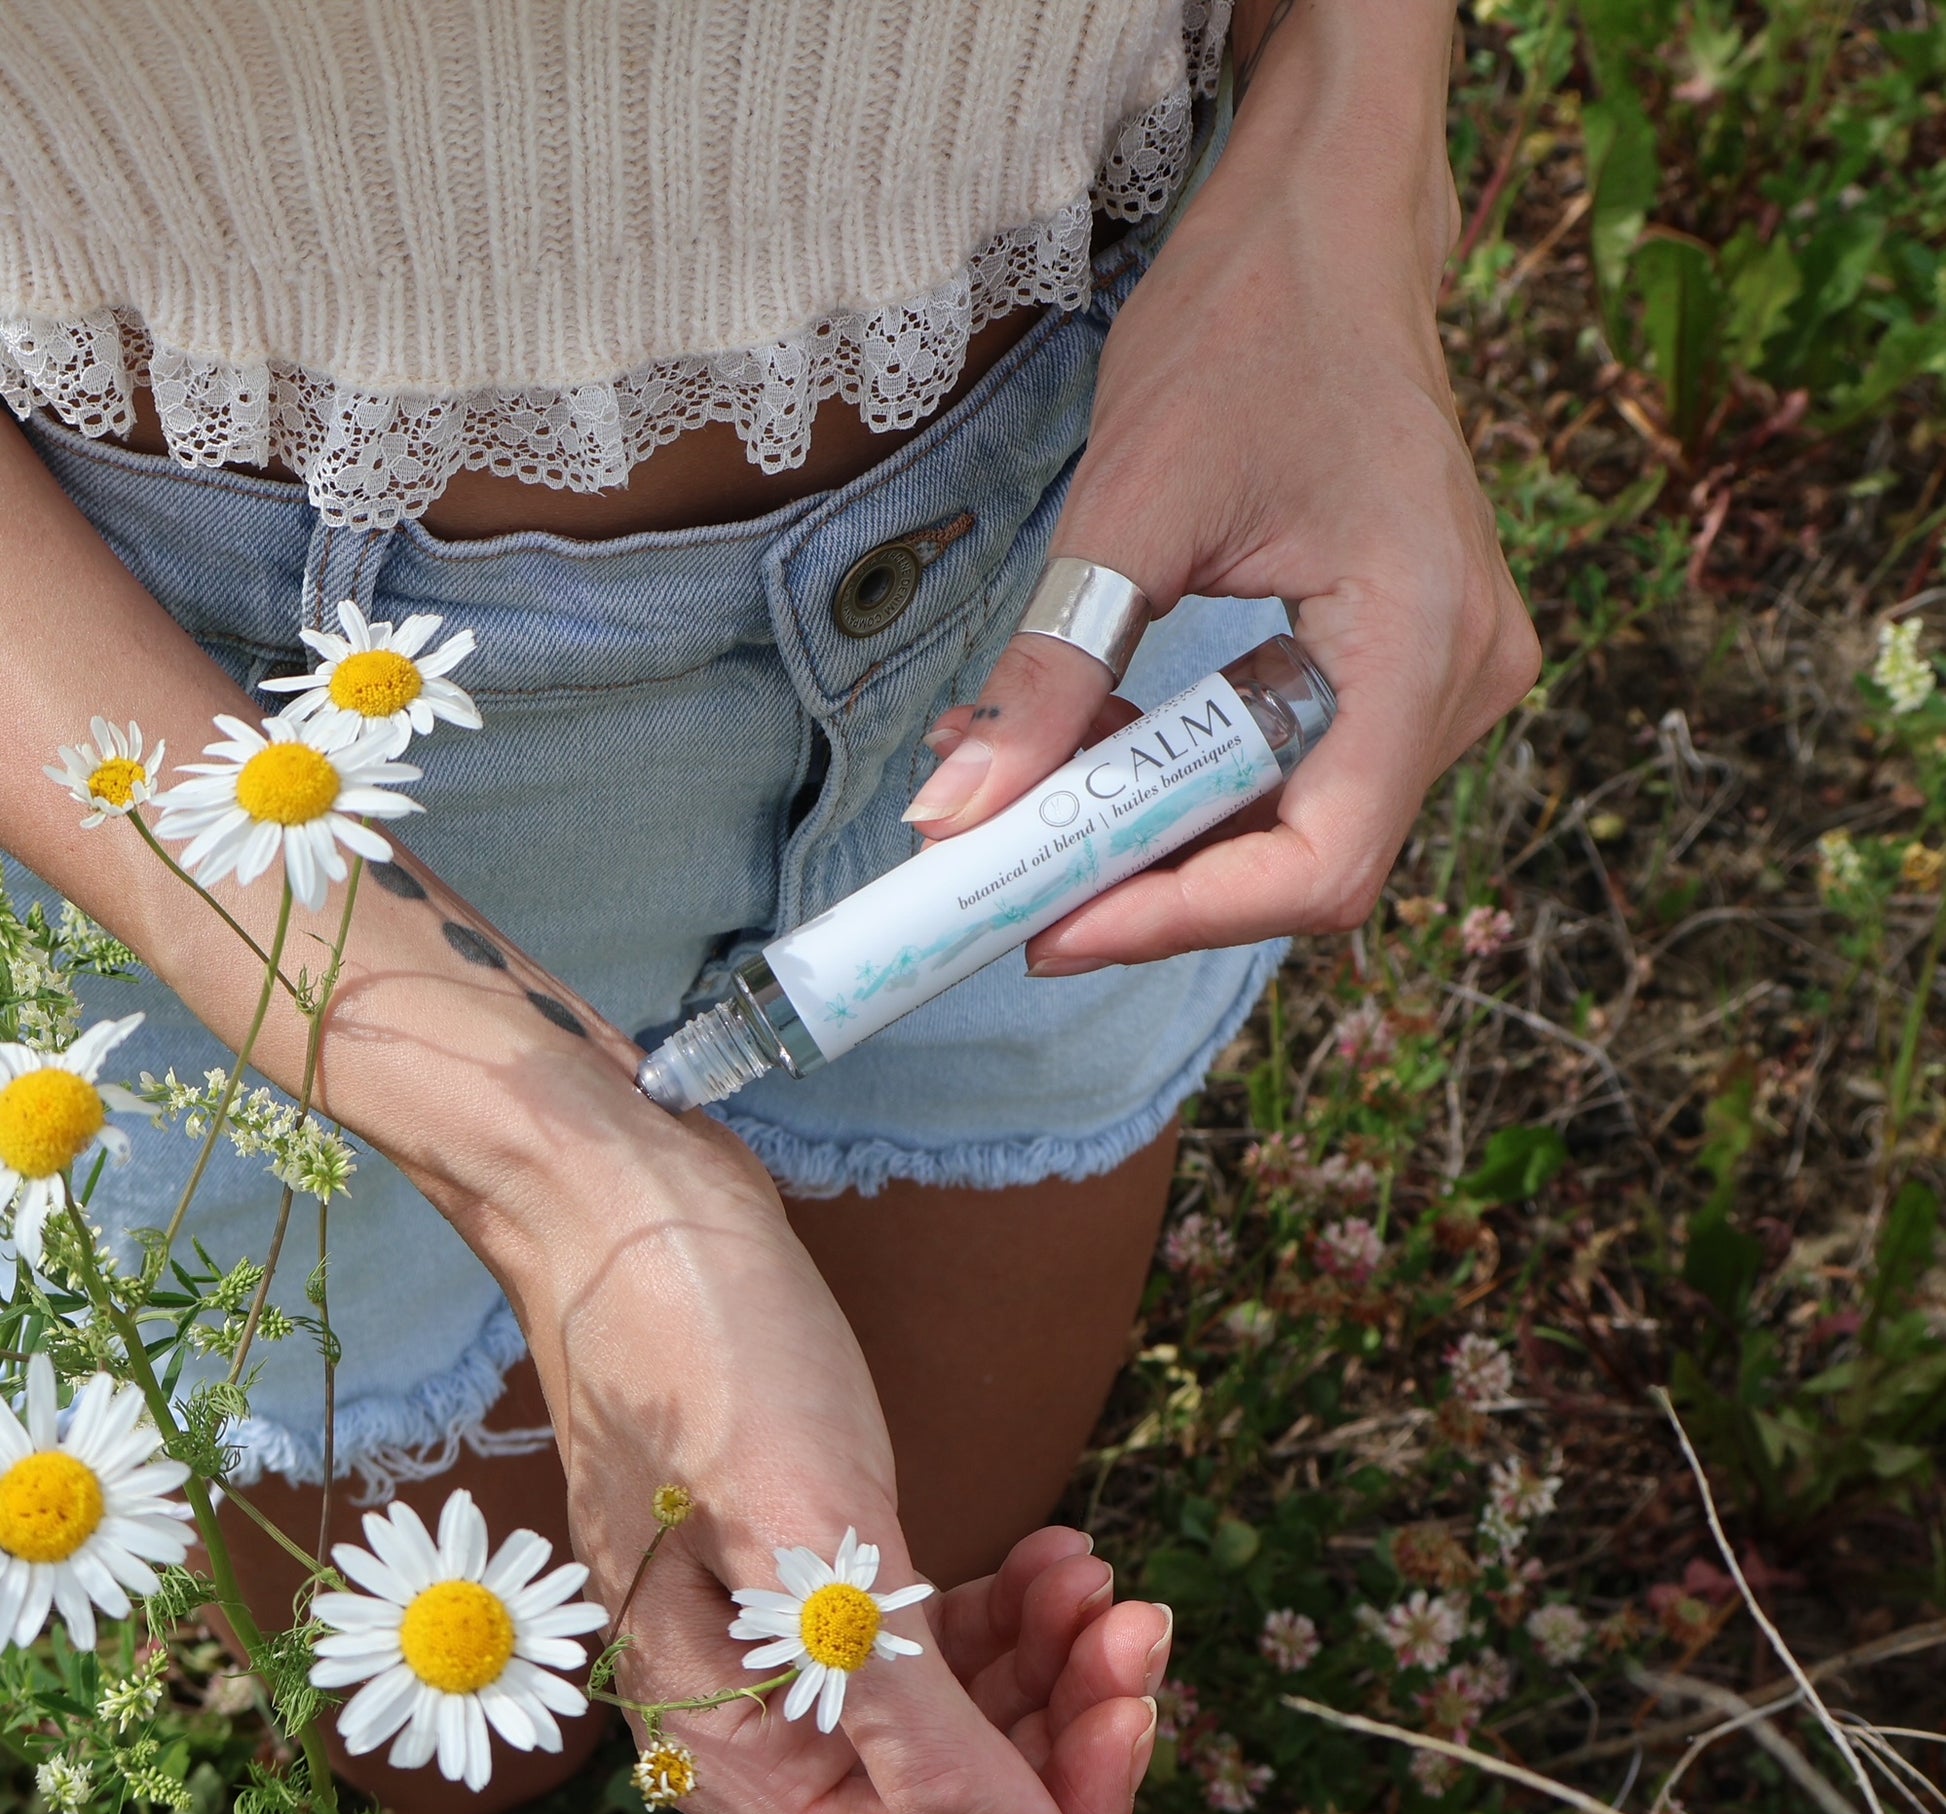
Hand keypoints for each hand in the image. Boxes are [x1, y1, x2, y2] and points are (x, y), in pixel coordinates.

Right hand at [467, 1081, 1165, 1813]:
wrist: (629, 1209)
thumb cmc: (703, 1357)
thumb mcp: (818, 1546)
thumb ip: (916, 1733)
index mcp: (737, 1750)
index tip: (1128, 1707)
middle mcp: (759, 1722)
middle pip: (958, 1806)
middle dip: (1066, 1726)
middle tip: (1136, 1620)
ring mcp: (788, 1646)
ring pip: (957, 1721)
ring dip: (1048, 1661)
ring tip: (1093, 1572)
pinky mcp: (817, 1574)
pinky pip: (934, 1641)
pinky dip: (1007, 1610)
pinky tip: (1053, 1551)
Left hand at [903, 2, 1538, 970]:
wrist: (1330, 228)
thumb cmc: (1253, 324)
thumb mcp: (1127, 504)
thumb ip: (1050, 673)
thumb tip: (958, 814)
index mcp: (1422, 636)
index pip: (1321, 863)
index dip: (1178, 918)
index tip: (1051, 930)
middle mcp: (1463, 676)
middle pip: (1307, 859)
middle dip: (1154, 881)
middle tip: (1016, 882)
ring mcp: (1448, 672)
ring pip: (1300, 824)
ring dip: (1166, 829)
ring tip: (1040, 796)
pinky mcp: (1409, 661)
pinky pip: (1305, 768)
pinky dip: (1196, 778)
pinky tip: (1106, 743)